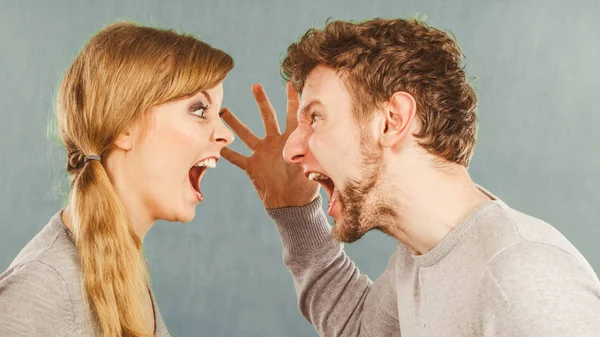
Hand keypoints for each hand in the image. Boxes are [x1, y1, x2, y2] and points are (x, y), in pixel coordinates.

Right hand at [220, 83, 318, 208]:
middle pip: (267, 117)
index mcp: (291, 141)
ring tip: (223, 110)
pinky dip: (227, 153)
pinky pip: (237, 158)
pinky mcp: (252, 167)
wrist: (292, 206)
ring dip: (235, 122)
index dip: (292, 100)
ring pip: (246, 134)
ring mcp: (262, 153)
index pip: (293, 115)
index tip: (290, 84)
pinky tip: (216, 145)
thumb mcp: (311, 167)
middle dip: (262, 101)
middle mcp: (275, 143)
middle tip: (256, 86)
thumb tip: (316, 138)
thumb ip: (311, 152)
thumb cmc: (306, 187)